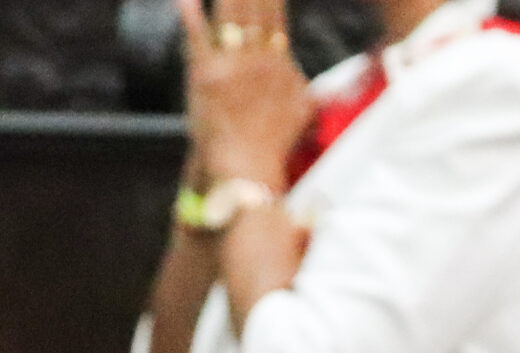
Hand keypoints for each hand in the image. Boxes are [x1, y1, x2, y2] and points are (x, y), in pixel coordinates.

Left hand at [177, 0, 312, 190]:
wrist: (247, 168)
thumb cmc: (272, 144)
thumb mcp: (302, 115)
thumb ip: (315, 95)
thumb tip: (333, 90)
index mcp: (278, 61)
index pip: (275, 12)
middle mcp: (258, 58)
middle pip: (254, 4)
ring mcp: (232, 65)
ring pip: (230, 13)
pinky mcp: (206, 76)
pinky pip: (198, 37)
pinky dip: (191, 16)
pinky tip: (185, 0)